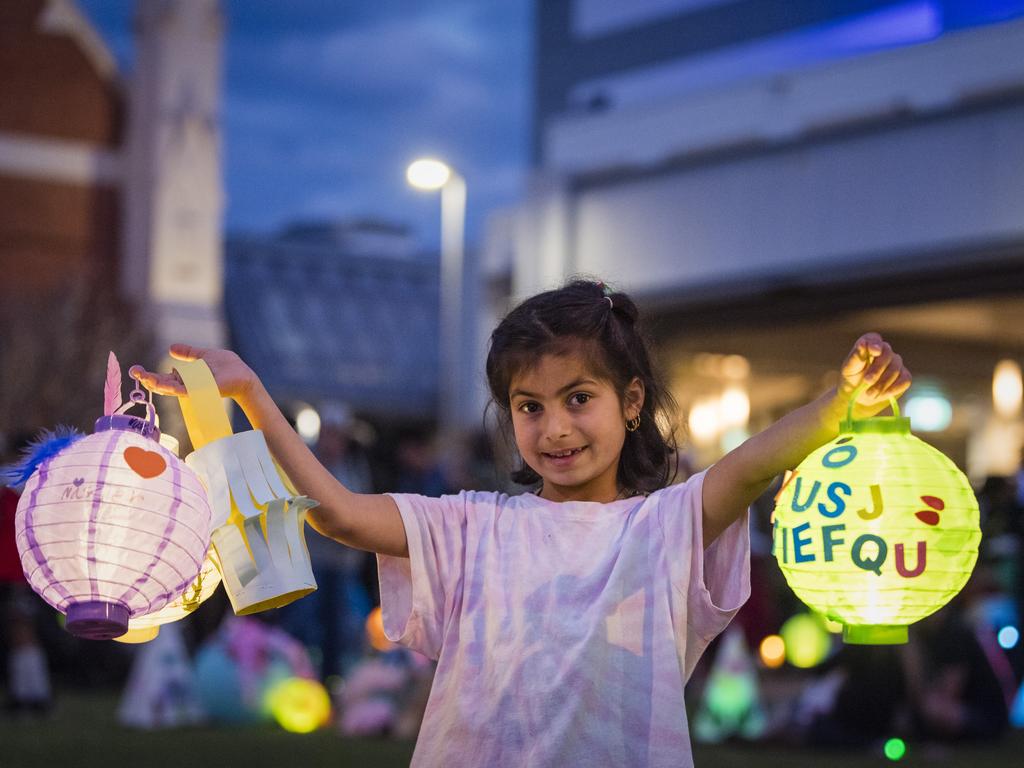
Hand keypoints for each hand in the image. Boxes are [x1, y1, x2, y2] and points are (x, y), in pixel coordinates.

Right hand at [129, 344, 257, 401]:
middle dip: (147, 379)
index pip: (163, 378)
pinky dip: (173, 387)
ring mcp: (194, 389)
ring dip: (156, 383)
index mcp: (186, 378)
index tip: (136, 369)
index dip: (149, 375)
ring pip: (171, 388)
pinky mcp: (202, 390)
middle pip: (162, 384)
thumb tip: (170, 348)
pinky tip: (161, 383)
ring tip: (143, 377)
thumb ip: (188, 353)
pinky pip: (185, 390)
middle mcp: (187, 385)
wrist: (243, 375)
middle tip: (134, 371)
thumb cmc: (227, 367)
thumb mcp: (203, 356)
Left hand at [839, 333, 911, 415]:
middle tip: (867, 381)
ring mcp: (896, 363)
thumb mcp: (849, 369)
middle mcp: (884, 351)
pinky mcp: (904, 376)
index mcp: (869, 345)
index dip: (875, 343)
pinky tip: (882, 395)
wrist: (858, 397)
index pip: (874, 338)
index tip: (875, 351)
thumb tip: (863, 344)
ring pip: (895, 369)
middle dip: (877, 369)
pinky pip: (904, 380)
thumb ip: (856, 356)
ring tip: (869, 394)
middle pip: (887, 354)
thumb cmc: (852, 379)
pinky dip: (893, 389)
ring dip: (882, 383)